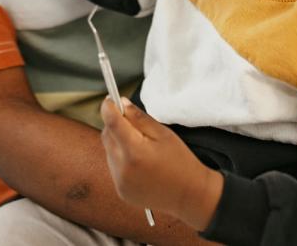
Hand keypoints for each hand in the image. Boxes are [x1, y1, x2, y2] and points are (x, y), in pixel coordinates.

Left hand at [99, 99, 222, 231]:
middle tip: (132, 123)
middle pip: (107, 136)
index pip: (111, 123)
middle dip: (115, 125)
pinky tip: (139, 163)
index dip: (108, 108)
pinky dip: (121, 160)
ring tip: (140, 147)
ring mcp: (120, 182)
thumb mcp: (163, 134)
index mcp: (134, 152)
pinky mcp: (121, 191)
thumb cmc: (180, 162)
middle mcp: (122, 169)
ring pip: (109, 151)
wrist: (189, 196)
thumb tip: (121, 104)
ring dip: (118, 143)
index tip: (110, 100)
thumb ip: (139, 118)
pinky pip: (114, 167)